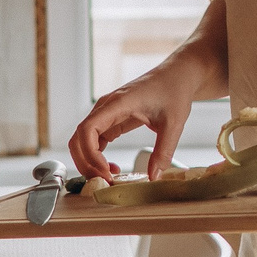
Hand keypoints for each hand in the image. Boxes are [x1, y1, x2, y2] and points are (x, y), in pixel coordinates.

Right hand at [67, 70, 194, 180]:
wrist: (177, 75)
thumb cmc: (174, 91)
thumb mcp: (174, 123)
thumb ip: (163, 151)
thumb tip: (153, 176)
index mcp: (118, 103)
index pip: (87, 129)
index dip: (90, 154)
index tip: (106, 171)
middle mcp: (106, 107)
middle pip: (78, 138)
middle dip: (86, 163)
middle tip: (105, 181)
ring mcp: (106, 113)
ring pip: (83, 140)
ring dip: (90, 161)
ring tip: (110, 177)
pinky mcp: (111, 119)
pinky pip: (94, 140)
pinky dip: (97, 156)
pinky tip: (112, 168)